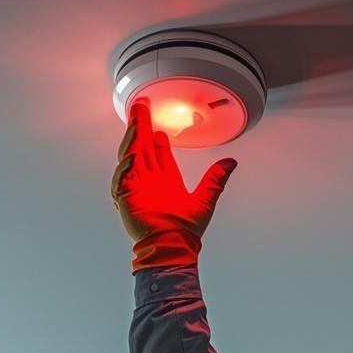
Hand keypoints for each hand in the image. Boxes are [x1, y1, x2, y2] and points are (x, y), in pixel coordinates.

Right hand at [110, 100, 237, 243]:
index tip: (156, 125)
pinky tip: (132, 155)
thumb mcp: (205, 199)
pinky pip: (121, 178)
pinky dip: (125, 166)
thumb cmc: (185, 230)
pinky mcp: (126, 197)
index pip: (157, 153)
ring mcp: (136, 188)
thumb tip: (230, 163)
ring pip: (130, 156)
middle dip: (139, 126)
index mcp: (165, 181)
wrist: (172, 246)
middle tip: (140, 107)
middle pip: (141, 147)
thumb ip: (216, 179)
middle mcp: (149, 181)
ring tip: (135, 121)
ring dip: (131, 137)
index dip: (155, 138)